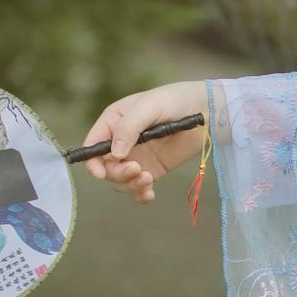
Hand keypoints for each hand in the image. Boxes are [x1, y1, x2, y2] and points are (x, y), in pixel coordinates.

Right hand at [79, 80, 207, 204]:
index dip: (92, 161)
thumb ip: (129, 127)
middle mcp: (121, 143)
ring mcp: (136, 158)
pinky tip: (149, 194)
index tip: (99, 173)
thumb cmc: (173, 101)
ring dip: (131, 185)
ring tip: (148, 179)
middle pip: (107, 168)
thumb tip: (115, 153)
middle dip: (118, 174)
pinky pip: (139, 188)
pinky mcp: (152, 170)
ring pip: (121, 181)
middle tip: (137, 169)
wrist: (204, 112)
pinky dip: (140, 194)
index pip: (93, 145)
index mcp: (114, 123)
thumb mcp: (149, 107)